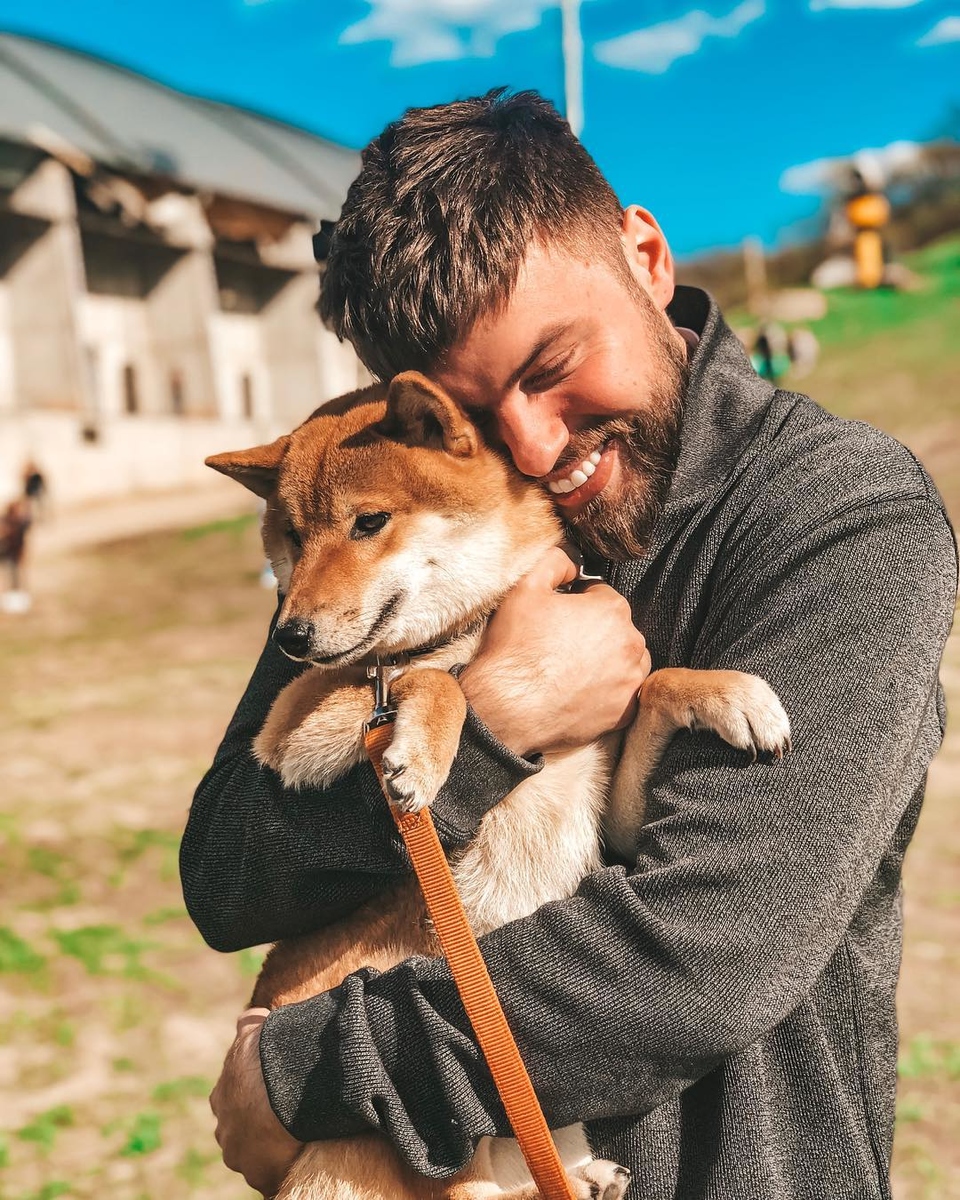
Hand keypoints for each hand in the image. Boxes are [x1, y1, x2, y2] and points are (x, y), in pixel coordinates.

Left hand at [210, 1007, 301, 1196]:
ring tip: (297, 1138)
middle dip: (256, 1128)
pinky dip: (286, 1168)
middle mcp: (226, 1132)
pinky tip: (301, 1158)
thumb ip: (250, 1024)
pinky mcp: (263, 1176)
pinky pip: (274, 1177)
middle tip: (283, 1118)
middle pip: (239, 1134)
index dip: (249, 1097)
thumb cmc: (267, 1058)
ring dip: (272, 1149)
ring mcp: (241, 1158)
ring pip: (255, 1157)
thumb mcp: (255, 1032)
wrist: (278, 1094)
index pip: (230, 1102)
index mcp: (222, 1098)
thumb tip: (251, 1016)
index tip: (266, 1094)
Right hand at [460, 547, 650, 756]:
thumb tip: (573, 557)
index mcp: (613, 609)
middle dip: (594, 632)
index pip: (601, 595)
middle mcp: (632, 644)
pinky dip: (608, 691)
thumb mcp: (525, 587)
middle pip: (616, 628)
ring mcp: (630, 681)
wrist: (508, 708)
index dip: (577, 604)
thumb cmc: (516, 648)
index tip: (557, 618)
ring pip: (625, 660)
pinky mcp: (624, 712)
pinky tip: (579, 691)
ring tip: (571, 669)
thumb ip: (555, 560)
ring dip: (606, 660)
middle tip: (560, 645)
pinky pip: (623, 694)